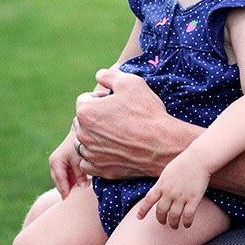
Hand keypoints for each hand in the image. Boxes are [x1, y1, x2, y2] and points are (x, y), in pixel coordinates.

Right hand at [48, 129, 88, 198]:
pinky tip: (80, 186)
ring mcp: (58, 164)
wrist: (80, 131)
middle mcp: (54, 164)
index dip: (66, 192)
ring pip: (63, 181)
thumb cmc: (79, 144)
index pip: (60, 181)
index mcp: (56, 162)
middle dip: (67, 191)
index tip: (70, 202)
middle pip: (60, 183)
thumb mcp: (80, 160)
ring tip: (78, 195)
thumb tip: (83, 187)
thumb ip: (81, 174)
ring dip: (70, 187)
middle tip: (74, 202)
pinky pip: (67, 177)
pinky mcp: (63, 164)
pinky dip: (72, 182)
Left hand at [73, 68, 196, 179]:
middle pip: (82, 121)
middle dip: (95, 117)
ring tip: (116, 134)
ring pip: (84, 142)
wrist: (162, 144)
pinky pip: (88, 162)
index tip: (116, 102)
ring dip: (95, 137)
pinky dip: (96, 157)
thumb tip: (99, 75)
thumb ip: (110, 75)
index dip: (100, 98)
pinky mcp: (100, 169)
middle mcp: (83, 133)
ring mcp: (90, 153)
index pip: (84, 100)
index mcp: (86, 111)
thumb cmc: (146, 112)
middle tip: (117, 118)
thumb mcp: (130, 82)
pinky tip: (112, 150)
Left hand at [136, 152, 210, 228]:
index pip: (148, 200)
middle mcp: (169, 193)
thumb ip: (161, 184)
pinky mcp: (193, 199)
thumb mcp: (166, 173)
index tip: (139, 218)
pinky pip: (188, 215)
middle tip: (163, 222)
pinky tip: (186, 225)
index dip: (142, 210)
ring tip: (174, 226)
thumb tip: (158, 193)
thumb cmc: (182, 163)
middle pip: (161, 211)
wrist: (198, 159)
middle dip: (161, 219)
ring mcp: (181, 197)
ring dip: (173, 224)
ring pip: (174, 216)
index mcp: (161, 185)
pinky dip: (186, 222)